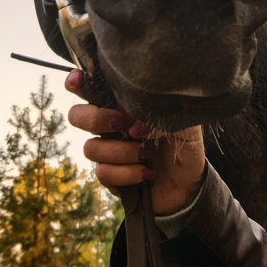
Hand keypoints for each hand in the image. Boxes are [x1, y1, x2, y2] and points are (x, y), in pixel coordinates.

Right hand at [65, 70, 205, 214]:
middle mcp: (110, 126)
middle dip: (97, 119)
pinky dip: (128, 173)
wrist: (189, 184)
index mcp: (125, 105)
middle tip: (123, 123)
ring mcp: (107, 152)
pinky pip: (103, 173)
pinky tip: (148, 173)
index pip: (92, 87)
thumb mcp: (183, 123)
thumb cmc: (185, 146)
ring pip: (91, 148)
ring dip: (122, 152)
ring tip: (149, 154)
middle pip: (77, 115)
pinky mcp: (109, 176)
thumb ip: (162, 114)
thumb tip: (136, 126)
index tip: (79, 81)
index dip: (77, 82)